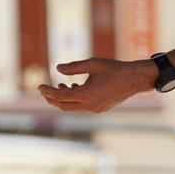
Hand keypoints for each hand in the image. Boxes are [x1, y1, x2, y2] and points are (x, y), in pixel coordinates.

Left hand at [38, 57, 152, 112]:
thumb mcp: (93, 64)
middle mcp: (89, 105)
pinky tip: (75, 87)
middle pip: (63, 105)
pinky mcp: (100, 109)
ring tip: (61, 85)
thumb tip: (58, 68)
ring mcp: (95, 109)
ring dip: (64, 99)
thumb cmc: (115, 69)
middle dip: (52, 98)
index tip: (39, 86)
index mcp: (86, 94)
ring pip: (73, 108)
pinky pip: (82, 107)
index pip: (60, 96)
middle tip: (44, 90)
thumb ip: (74, 67)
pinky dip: (74, 99)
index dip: (48, 91)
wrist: (135, 79)